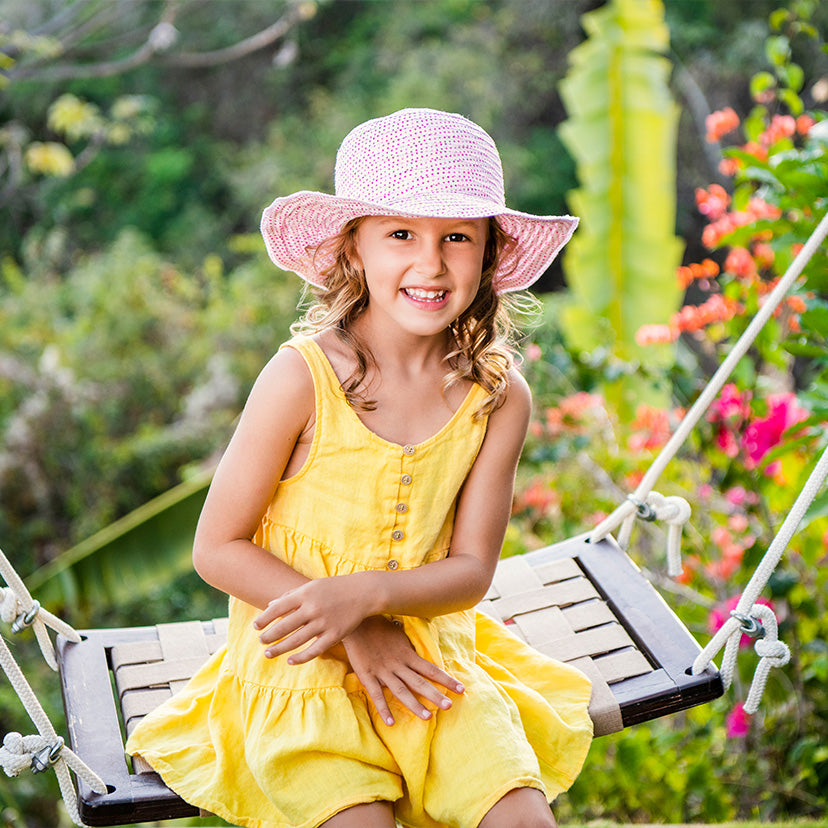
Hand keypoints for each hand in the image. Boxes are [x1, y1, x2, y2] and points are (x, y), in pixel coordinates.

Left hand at [253, 575, 369, 662]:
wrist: (363, 592)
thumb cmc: (335, 588)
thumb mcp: (312, 586)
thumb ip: (291, 595)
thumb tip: (270, 605)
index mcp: (305, 594)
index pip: (278, 608)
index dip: (264, 619)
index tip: (255, 627)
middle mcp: (313, 608)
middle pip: (284, 626)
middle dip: (269, 636)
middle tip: (261, 642)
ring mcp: (324, 622)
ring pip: (296, 640)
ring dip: (280, 649)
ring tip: (268, 654)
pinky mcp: (335, 634)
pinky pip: (314, 650)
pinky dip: (301, 657)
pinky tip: (290, 661)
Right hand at [342, 616, 464, 725]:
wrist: (356, 622)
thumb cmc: (379, 627)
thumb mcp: (399, 634)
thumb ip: (409, 646)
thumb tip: (420, 652)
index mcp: (407, 654)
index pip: (431, 669)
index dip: (446, 679)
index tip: (461, 689)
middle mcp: (398, 664)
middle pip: (419, 682)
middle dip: (435, 695)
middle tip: (449, 706)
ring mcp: (383, 671)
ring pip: (401, 691)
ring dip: (414, 704)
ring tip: (427, 717)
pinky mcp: (367, 675)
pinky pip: (376, 695)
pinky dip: (383, 709)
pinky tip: (391, 723)